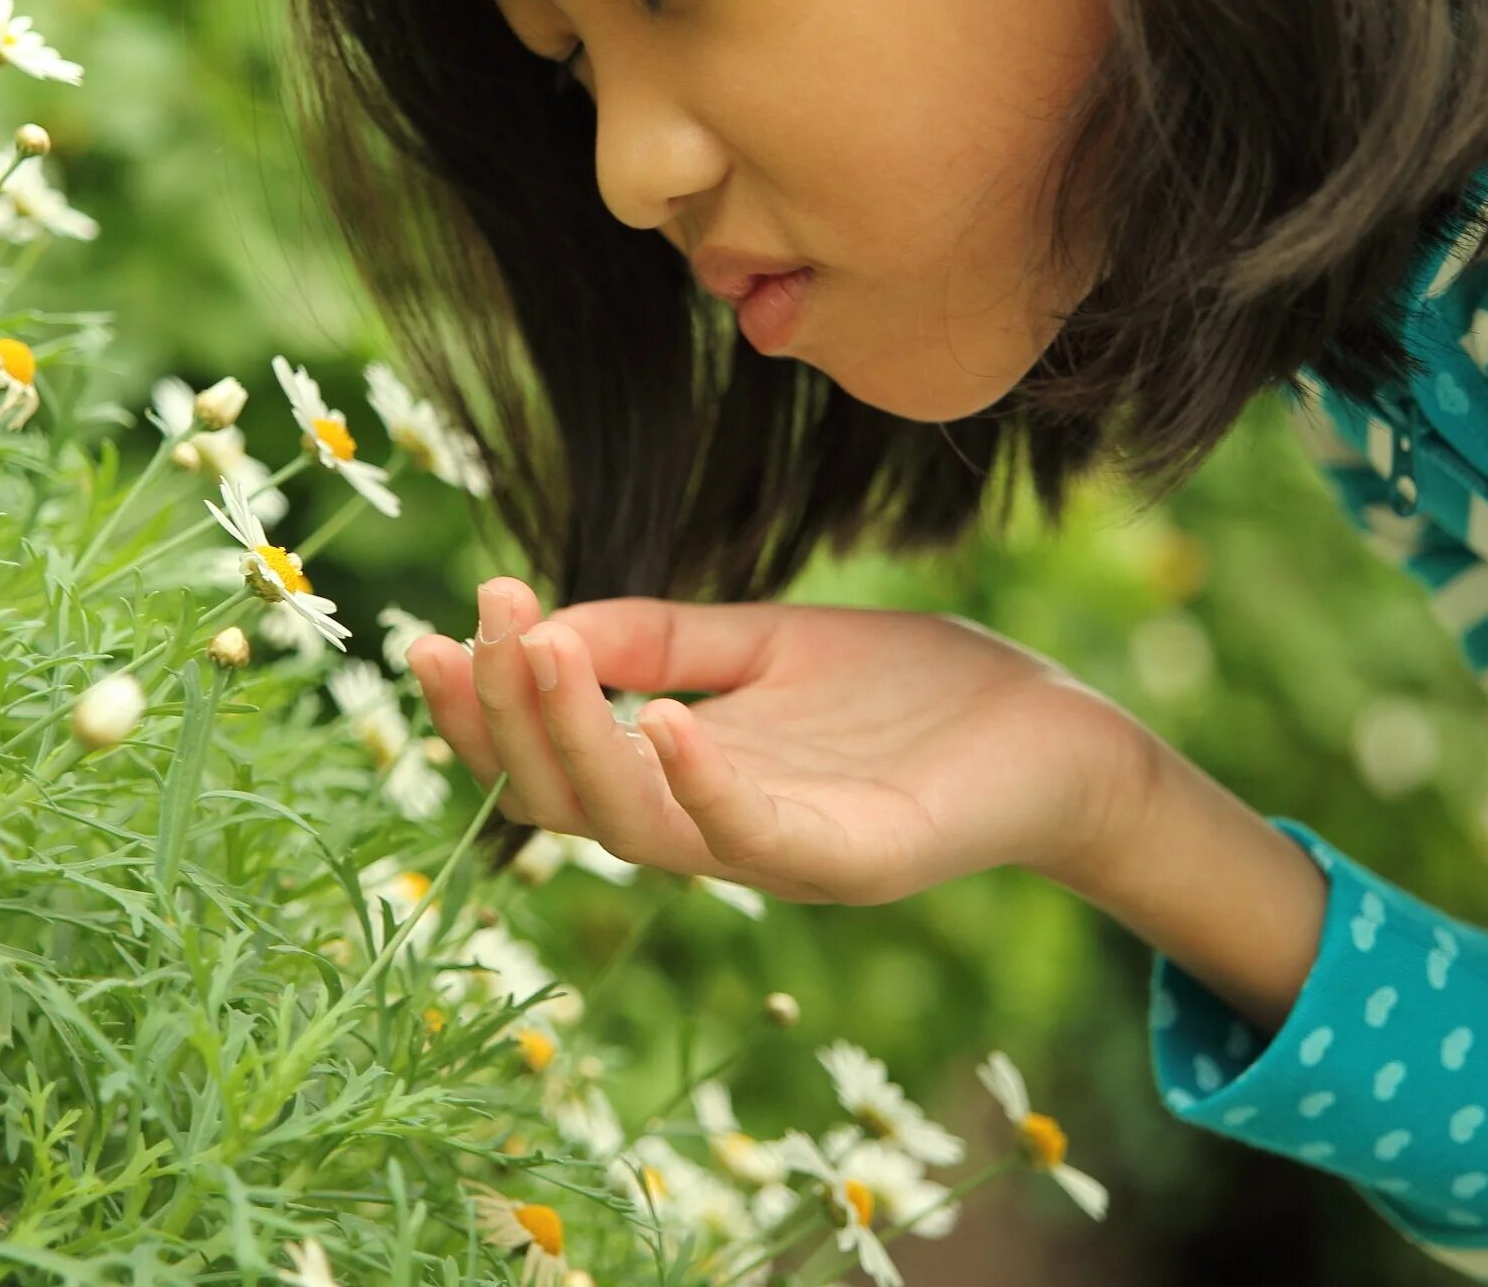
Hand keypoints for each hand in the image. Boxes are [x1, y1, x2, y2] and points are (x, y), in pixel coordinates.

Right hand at [402, 579, 1155, 906]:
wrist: (1055, 725)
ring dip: (576, 744)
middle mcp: (713, 832)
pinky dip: (703, 790)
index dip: (481, 712)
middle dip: (507, 718)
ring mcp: (781, 857)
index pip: (549, 764)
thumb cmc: (909, 690)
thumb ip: (657, 640)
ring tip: (536, 651)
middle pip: (569, 802)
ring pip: (640, 828)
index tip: (432, 631)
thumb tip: (537, 626)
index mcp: (682, 782)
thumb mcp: (761, 644)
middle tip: (479, 624)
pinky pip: (758, 841)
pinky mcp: (856, 863)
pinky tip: (666, 722)